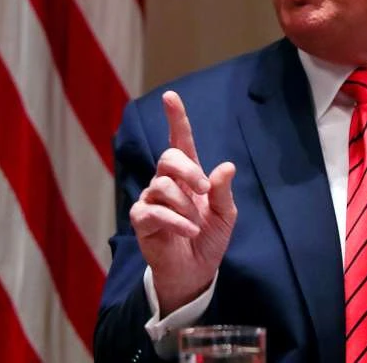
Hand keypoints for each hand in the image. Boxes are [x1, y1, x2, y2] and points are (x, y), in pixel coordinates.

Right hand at [129, 90, 236, 315]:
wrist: (195, 271)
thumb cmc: (208, 238)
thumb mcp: (225, 214)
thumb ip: (223, 191)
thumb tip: (225, 166)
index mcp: (189, 176)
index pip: (180, 141)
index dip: (176, 118)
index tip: (170, 96)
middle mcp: (166, 182)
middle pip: (168, 158)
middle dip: (189, 170)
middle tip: (204, 191)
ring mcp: (151, 200)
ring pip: (162, 185)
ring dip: (185, 205)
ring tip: (196, 225)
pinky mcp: (141, 220)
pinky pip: (154, 211)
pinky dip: (175, 221)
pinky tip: (189, 231)